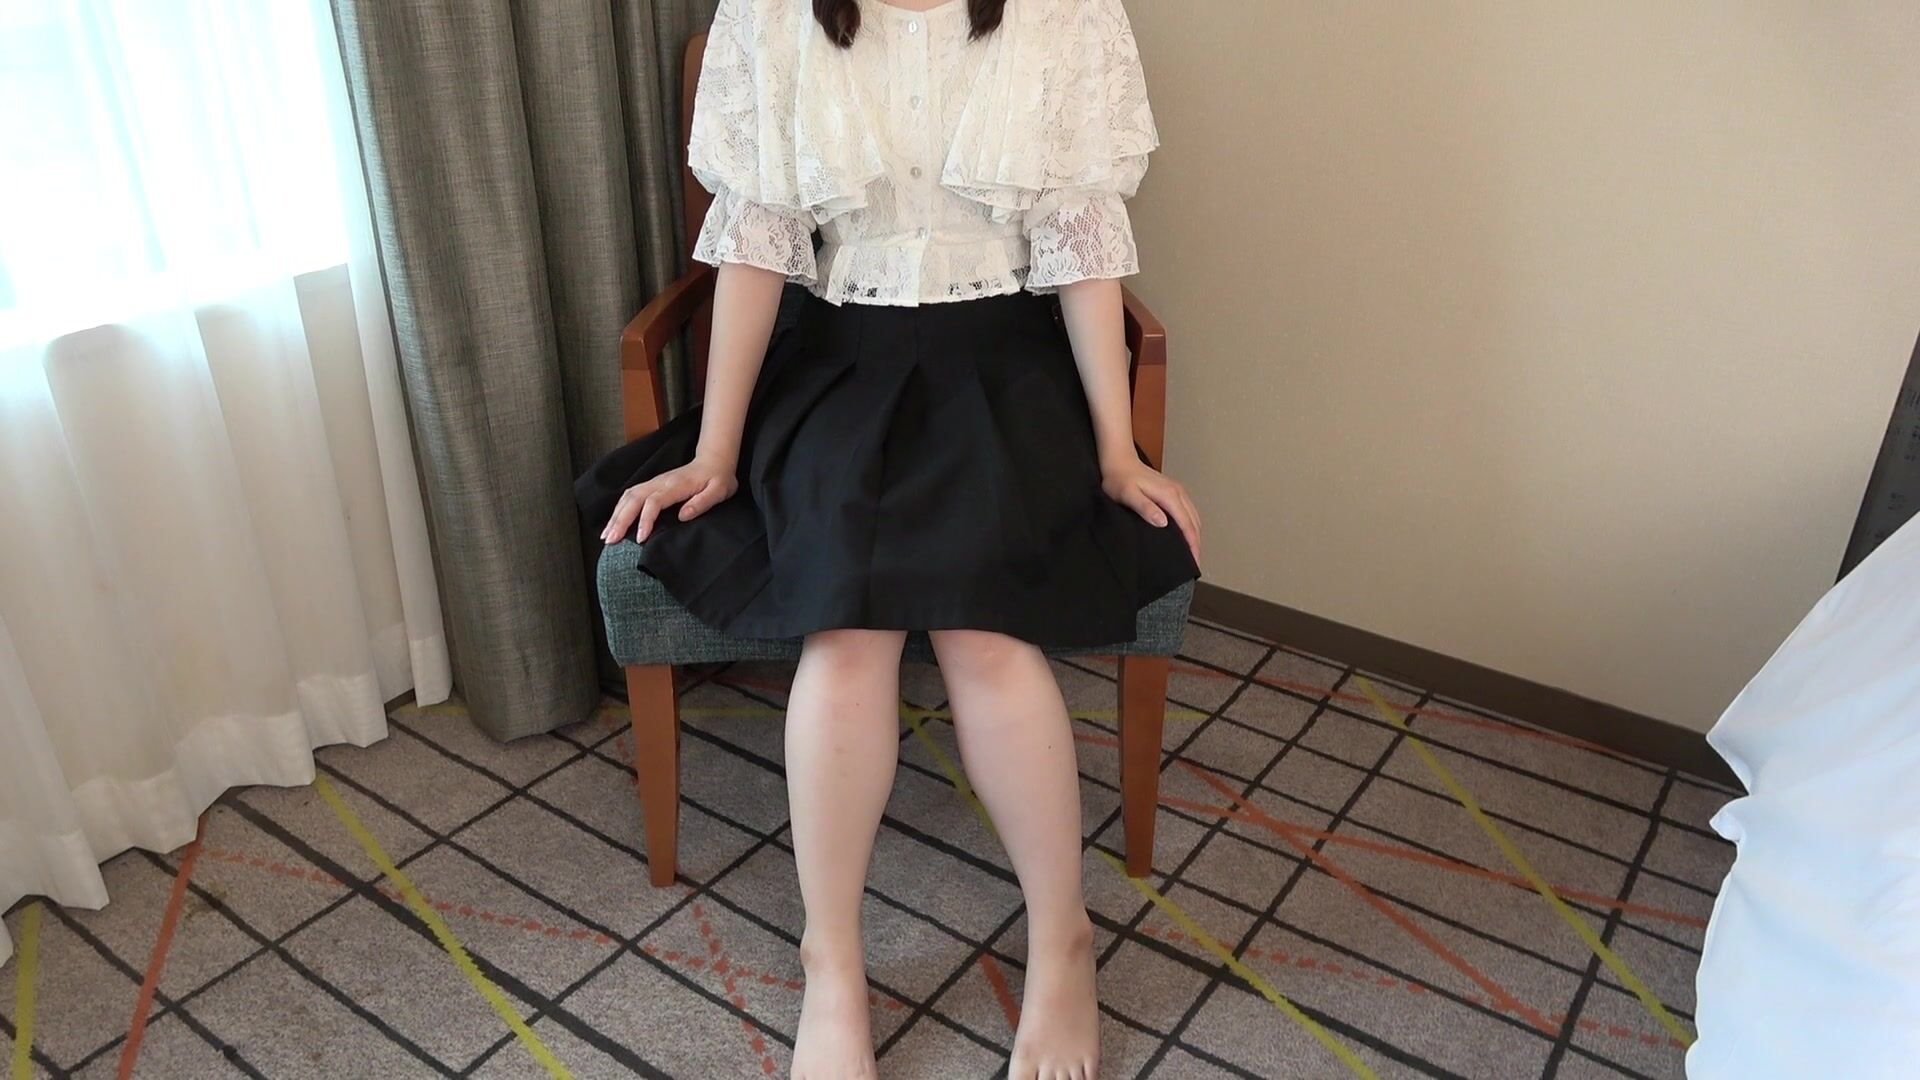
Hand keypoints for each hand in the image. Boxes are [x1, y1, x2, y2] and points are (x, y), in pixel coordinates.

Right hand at [601, 454, 738, 543]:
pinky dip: (619, 509)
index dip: (645, 520)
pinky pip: (630, 496)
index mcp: (676, 485)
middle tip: (611, 540)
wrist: (713, 461)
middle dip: (620, 520)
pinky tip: (614, 522)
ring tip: (606, 535)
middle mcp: (660, 482)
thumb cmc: (717, 478)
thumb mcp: (719, 491)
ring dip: (616, 515)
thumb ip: (702, 502)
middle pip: (634, 499)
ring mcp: (654, 483)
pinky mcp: (652, 485)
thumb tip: (683, 515)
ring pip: (628, 497)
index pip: (654, 502)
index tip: (641, 538)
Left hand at [1101, 458, 1200, 564]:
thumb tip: (1163, 522)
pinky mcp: (1174, 491)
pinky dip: (1191, 525)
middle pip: (1194, 522)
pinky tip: (1187, 534)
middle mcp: (1178, 492)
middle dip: (1197, 543)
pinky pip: (1189, 511)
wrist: (1119, 461)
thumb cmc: (1119, 480)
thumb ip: (1145, 508)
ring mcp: (1178, 490)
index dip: (1192, 544)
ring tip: (1193, 553)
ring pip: (1194, 516)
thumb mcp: (1128, 495)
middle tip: (1195, 563)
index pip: (1187, 524)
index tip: (1194, 561)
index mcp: (1169, 495)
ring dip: (1195, 534)